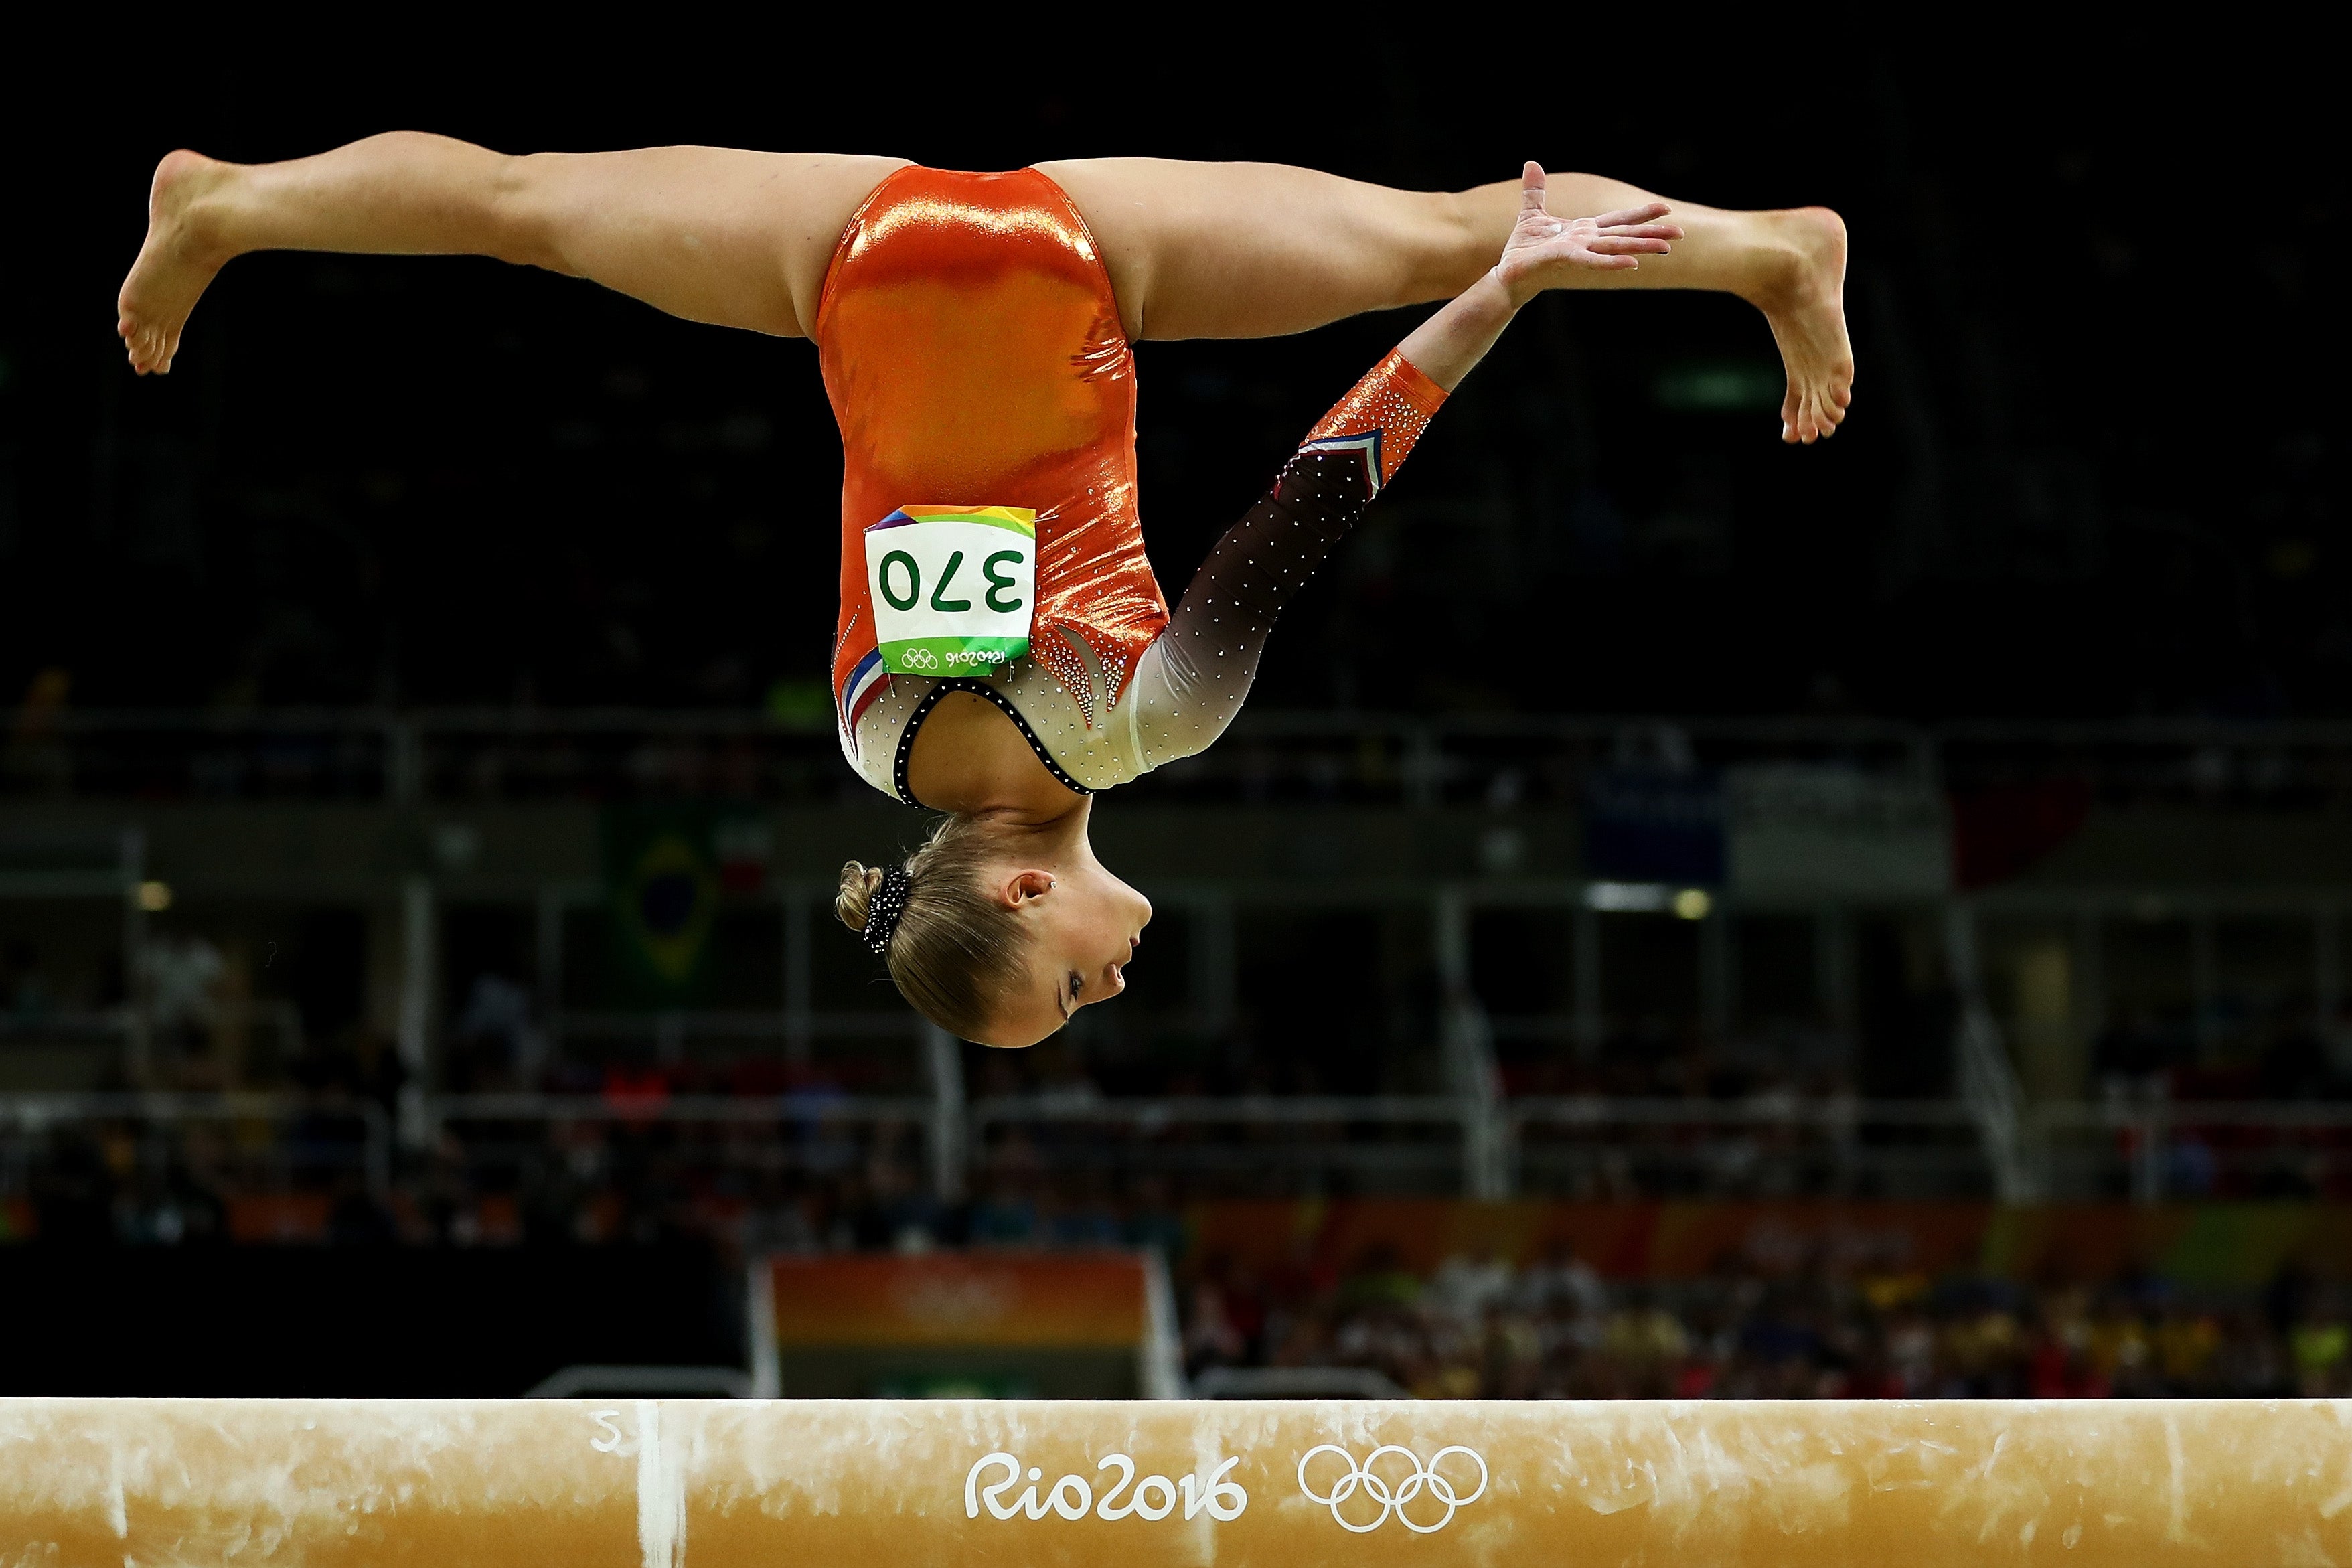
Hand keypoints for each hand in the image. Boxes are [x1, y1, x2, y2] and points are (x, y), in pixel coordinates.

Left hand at [1493, 162, 1682, 306]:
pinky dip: (1612, 261)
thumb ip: (1536, 190)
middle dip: (1652, 233)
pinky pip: (1593, 260)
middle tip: (1681, 234)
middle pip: (1624, 234)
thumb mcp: (1531, 214)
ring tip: (1666, 247)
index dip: (1640, 214)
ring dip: (1641, 246)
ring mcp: (1579, 251)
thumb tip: (1531, 163)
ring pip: (1615, 246)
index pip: (1617, 220)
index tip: (1666, 209)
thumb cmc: (1523, 249)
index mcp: (1583, 230)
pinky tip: (1633, 263)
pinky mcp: (1566, 259)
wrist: (1508, 274)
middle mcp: (1587, 241)